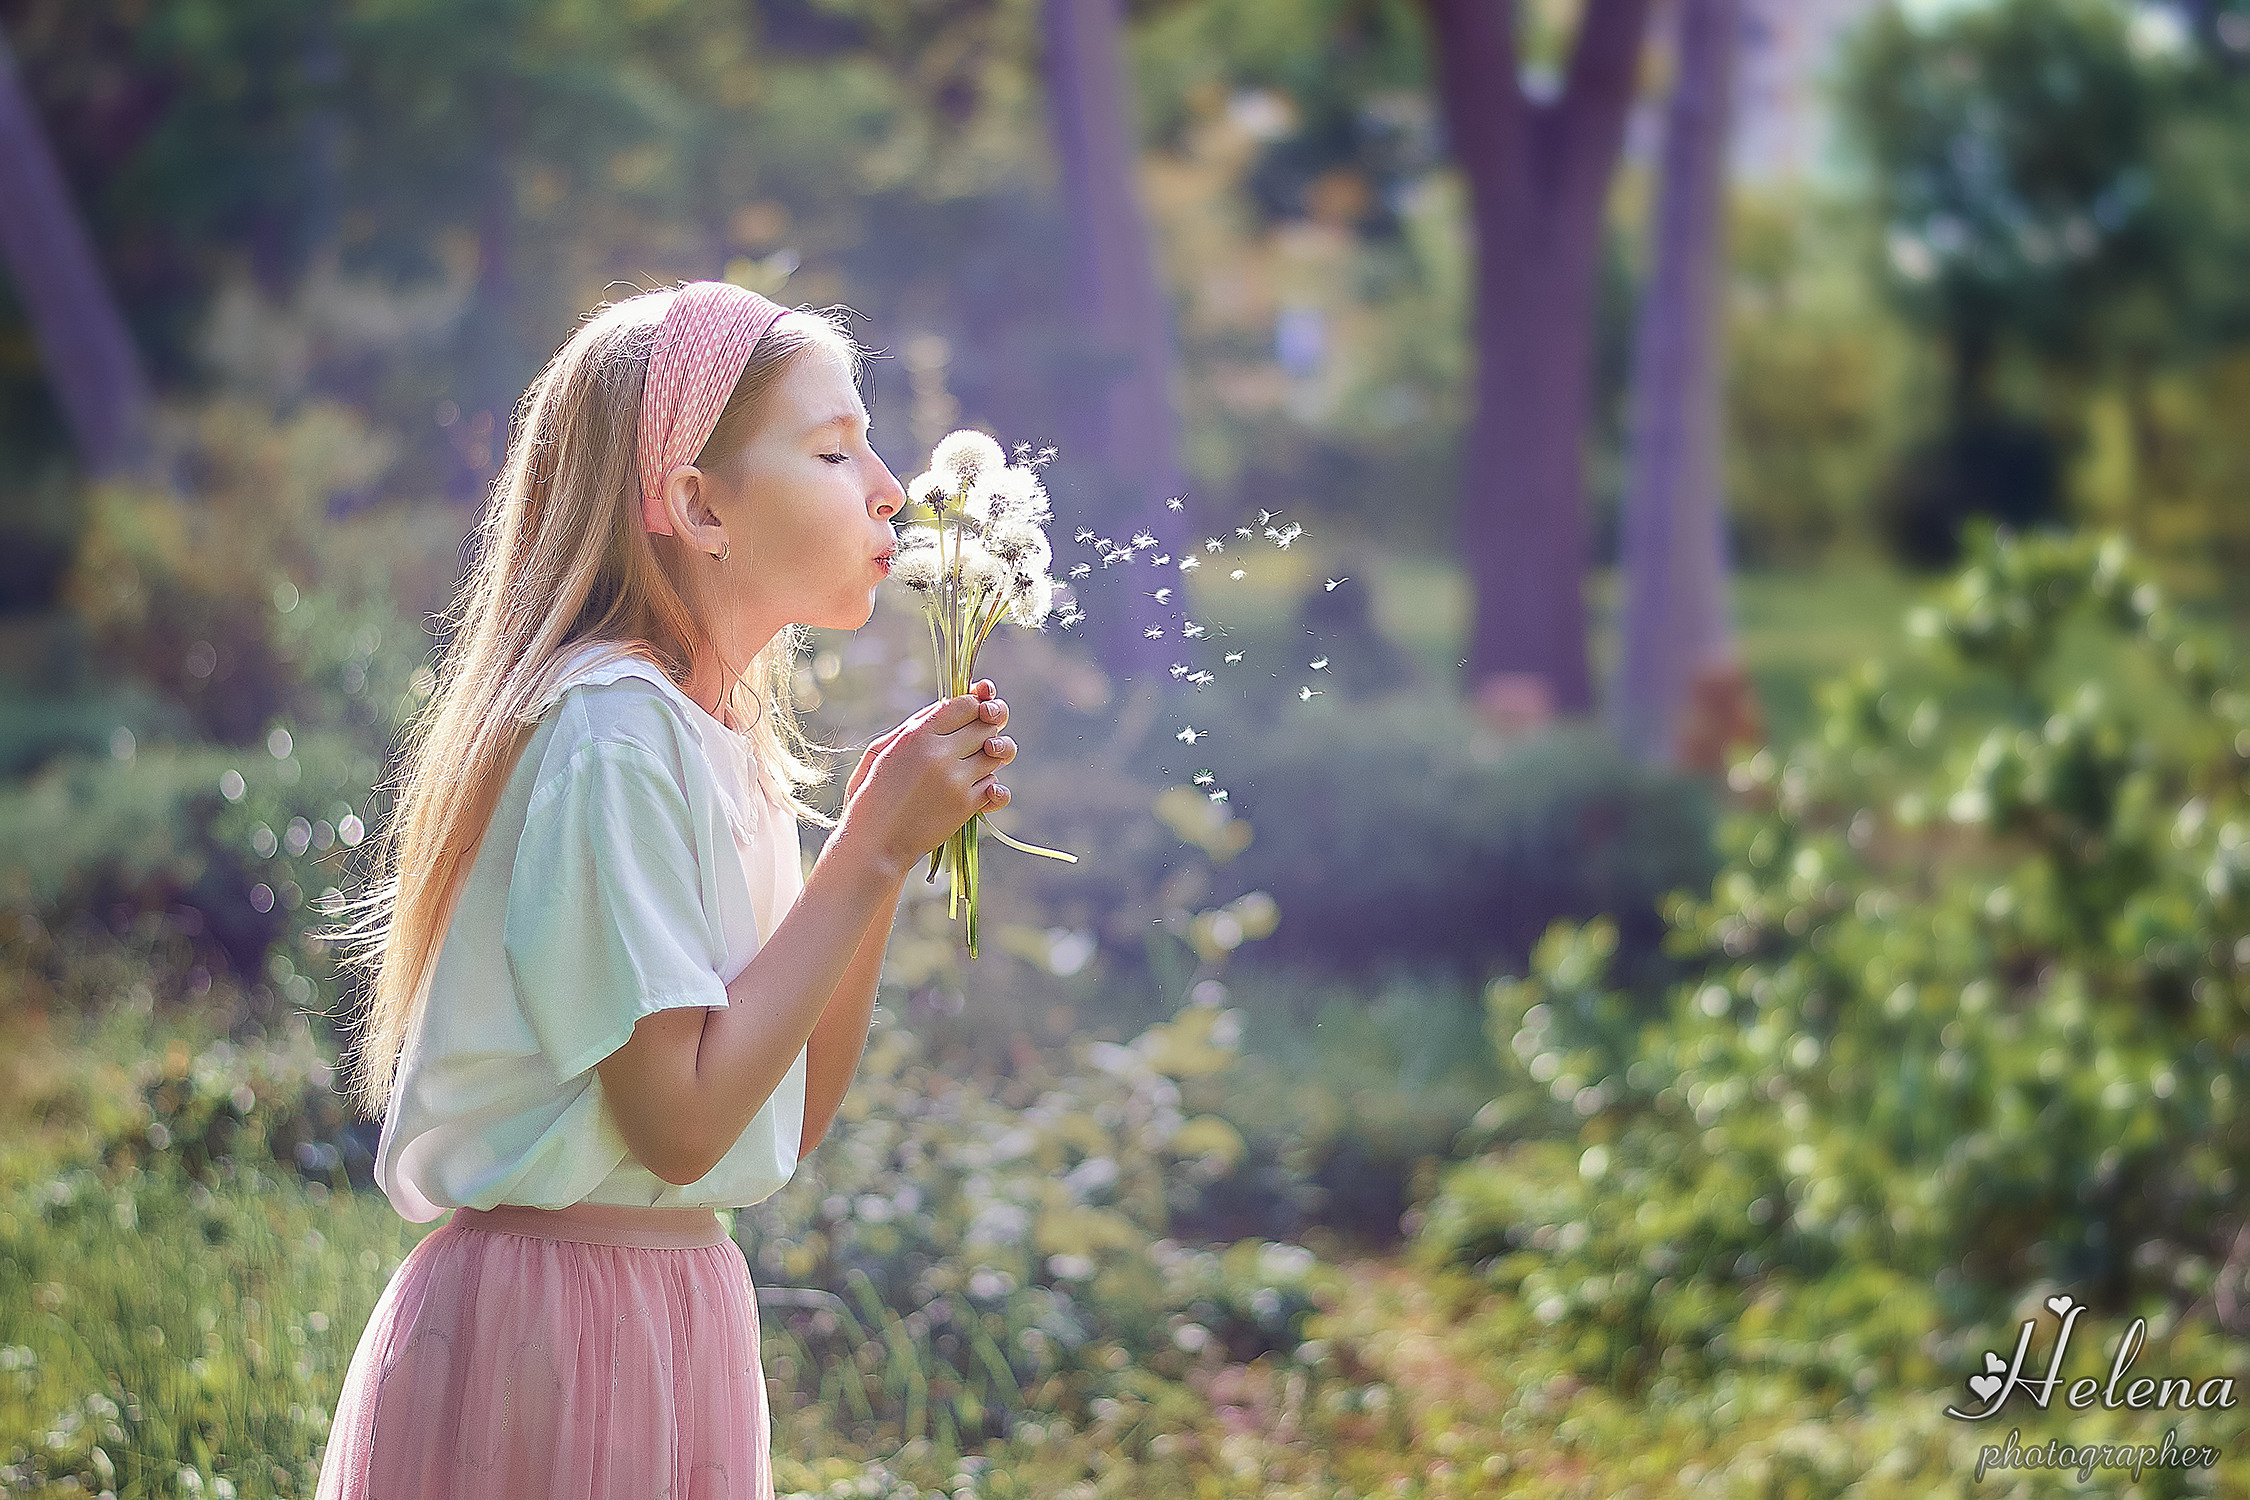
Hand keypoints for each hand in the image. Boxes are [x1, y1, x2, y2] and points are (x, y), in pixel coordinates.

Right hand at [839, 682, 1014, 875]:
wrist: (875, 843)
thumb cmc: (871, 796)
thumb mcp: (882, 751)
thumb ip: (914, 728)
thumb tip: (945, 710)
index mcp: (917, 735)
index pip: (966, 704)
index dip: (973, 706)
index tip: (970, 714)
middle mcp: (940, 754)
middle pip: (987, 725)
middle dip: (987, 728)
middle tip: (978, 739)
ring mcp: (956, 780)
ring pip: (996, 755)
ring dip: (991, 757)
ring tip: (975, 764)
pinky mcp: (966, 805)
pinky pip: (996, 786)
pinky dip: (992, 787)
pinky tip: (980, 788)